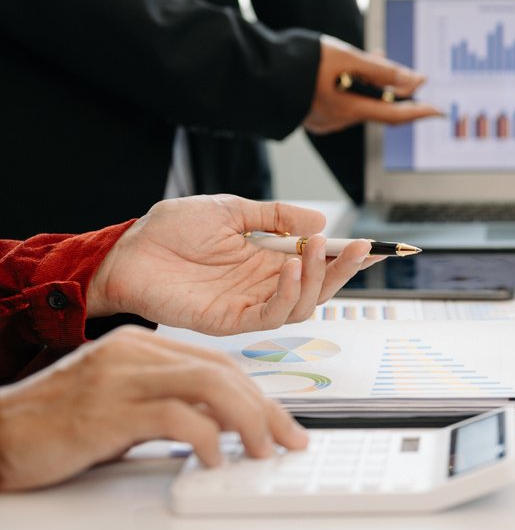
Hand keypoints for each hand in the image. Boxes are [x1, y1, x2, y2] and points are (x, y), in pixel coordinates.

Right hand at [0, 326, 307, 490]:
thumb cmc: (54, 426)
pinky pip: (176, 417)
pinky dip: (207, 439)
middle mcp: (133, 353)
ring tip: (260, 452)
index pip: (219, 362)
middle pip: (223, 371)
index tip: (282, 422)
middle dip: (266, 409)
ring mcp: (119, 378)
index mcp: (139, 345)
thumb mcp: (120, 406)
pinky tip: (215, 460)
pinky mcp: (106, 411)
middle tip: (287, 440)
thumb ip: (168, 406)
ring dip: (248, 422)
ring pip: (210, 385)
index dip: (258, 393)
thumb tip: (224, 428)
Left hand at [89, 195, 377, 333]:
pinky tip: (291, 267)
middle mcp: (262, 285)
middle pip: (319, 288)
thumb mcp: (231, 209)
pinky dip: (287, 294)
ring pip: (302, 305)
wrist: (127, 251)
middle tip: (358, 247)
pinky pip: (270, 316)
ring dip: (317, 279)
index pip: (317, 263)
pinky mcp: (229, 320)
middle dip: (343, 269)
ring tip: (314, 249)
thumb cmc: (169, 231)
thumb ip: (276, 216)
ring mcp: (247, 304)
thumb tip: (320, 220)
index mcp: (266, 260)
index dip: (345, 258)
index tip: (373, 246)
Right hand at [305, 35, 443, 133]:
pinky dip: (352, 86)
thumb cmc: (301, 62)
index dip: (420, 112)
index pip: (396, 115)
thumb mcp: (348, 59)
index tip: (438, 110)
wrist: (255, 72)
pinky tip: (347, 69)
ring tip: (371, 57)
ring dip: (371, 83)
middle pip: (377, 106)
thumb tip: (417, 81)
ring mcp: (324, 119)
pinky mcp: (313, 113)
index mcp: (349, 109)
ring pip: (359, 101)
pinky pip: (342, 101)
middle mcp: (338, 120)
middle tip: (400, 68)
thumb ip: (384, 72)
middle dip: (391, 88)